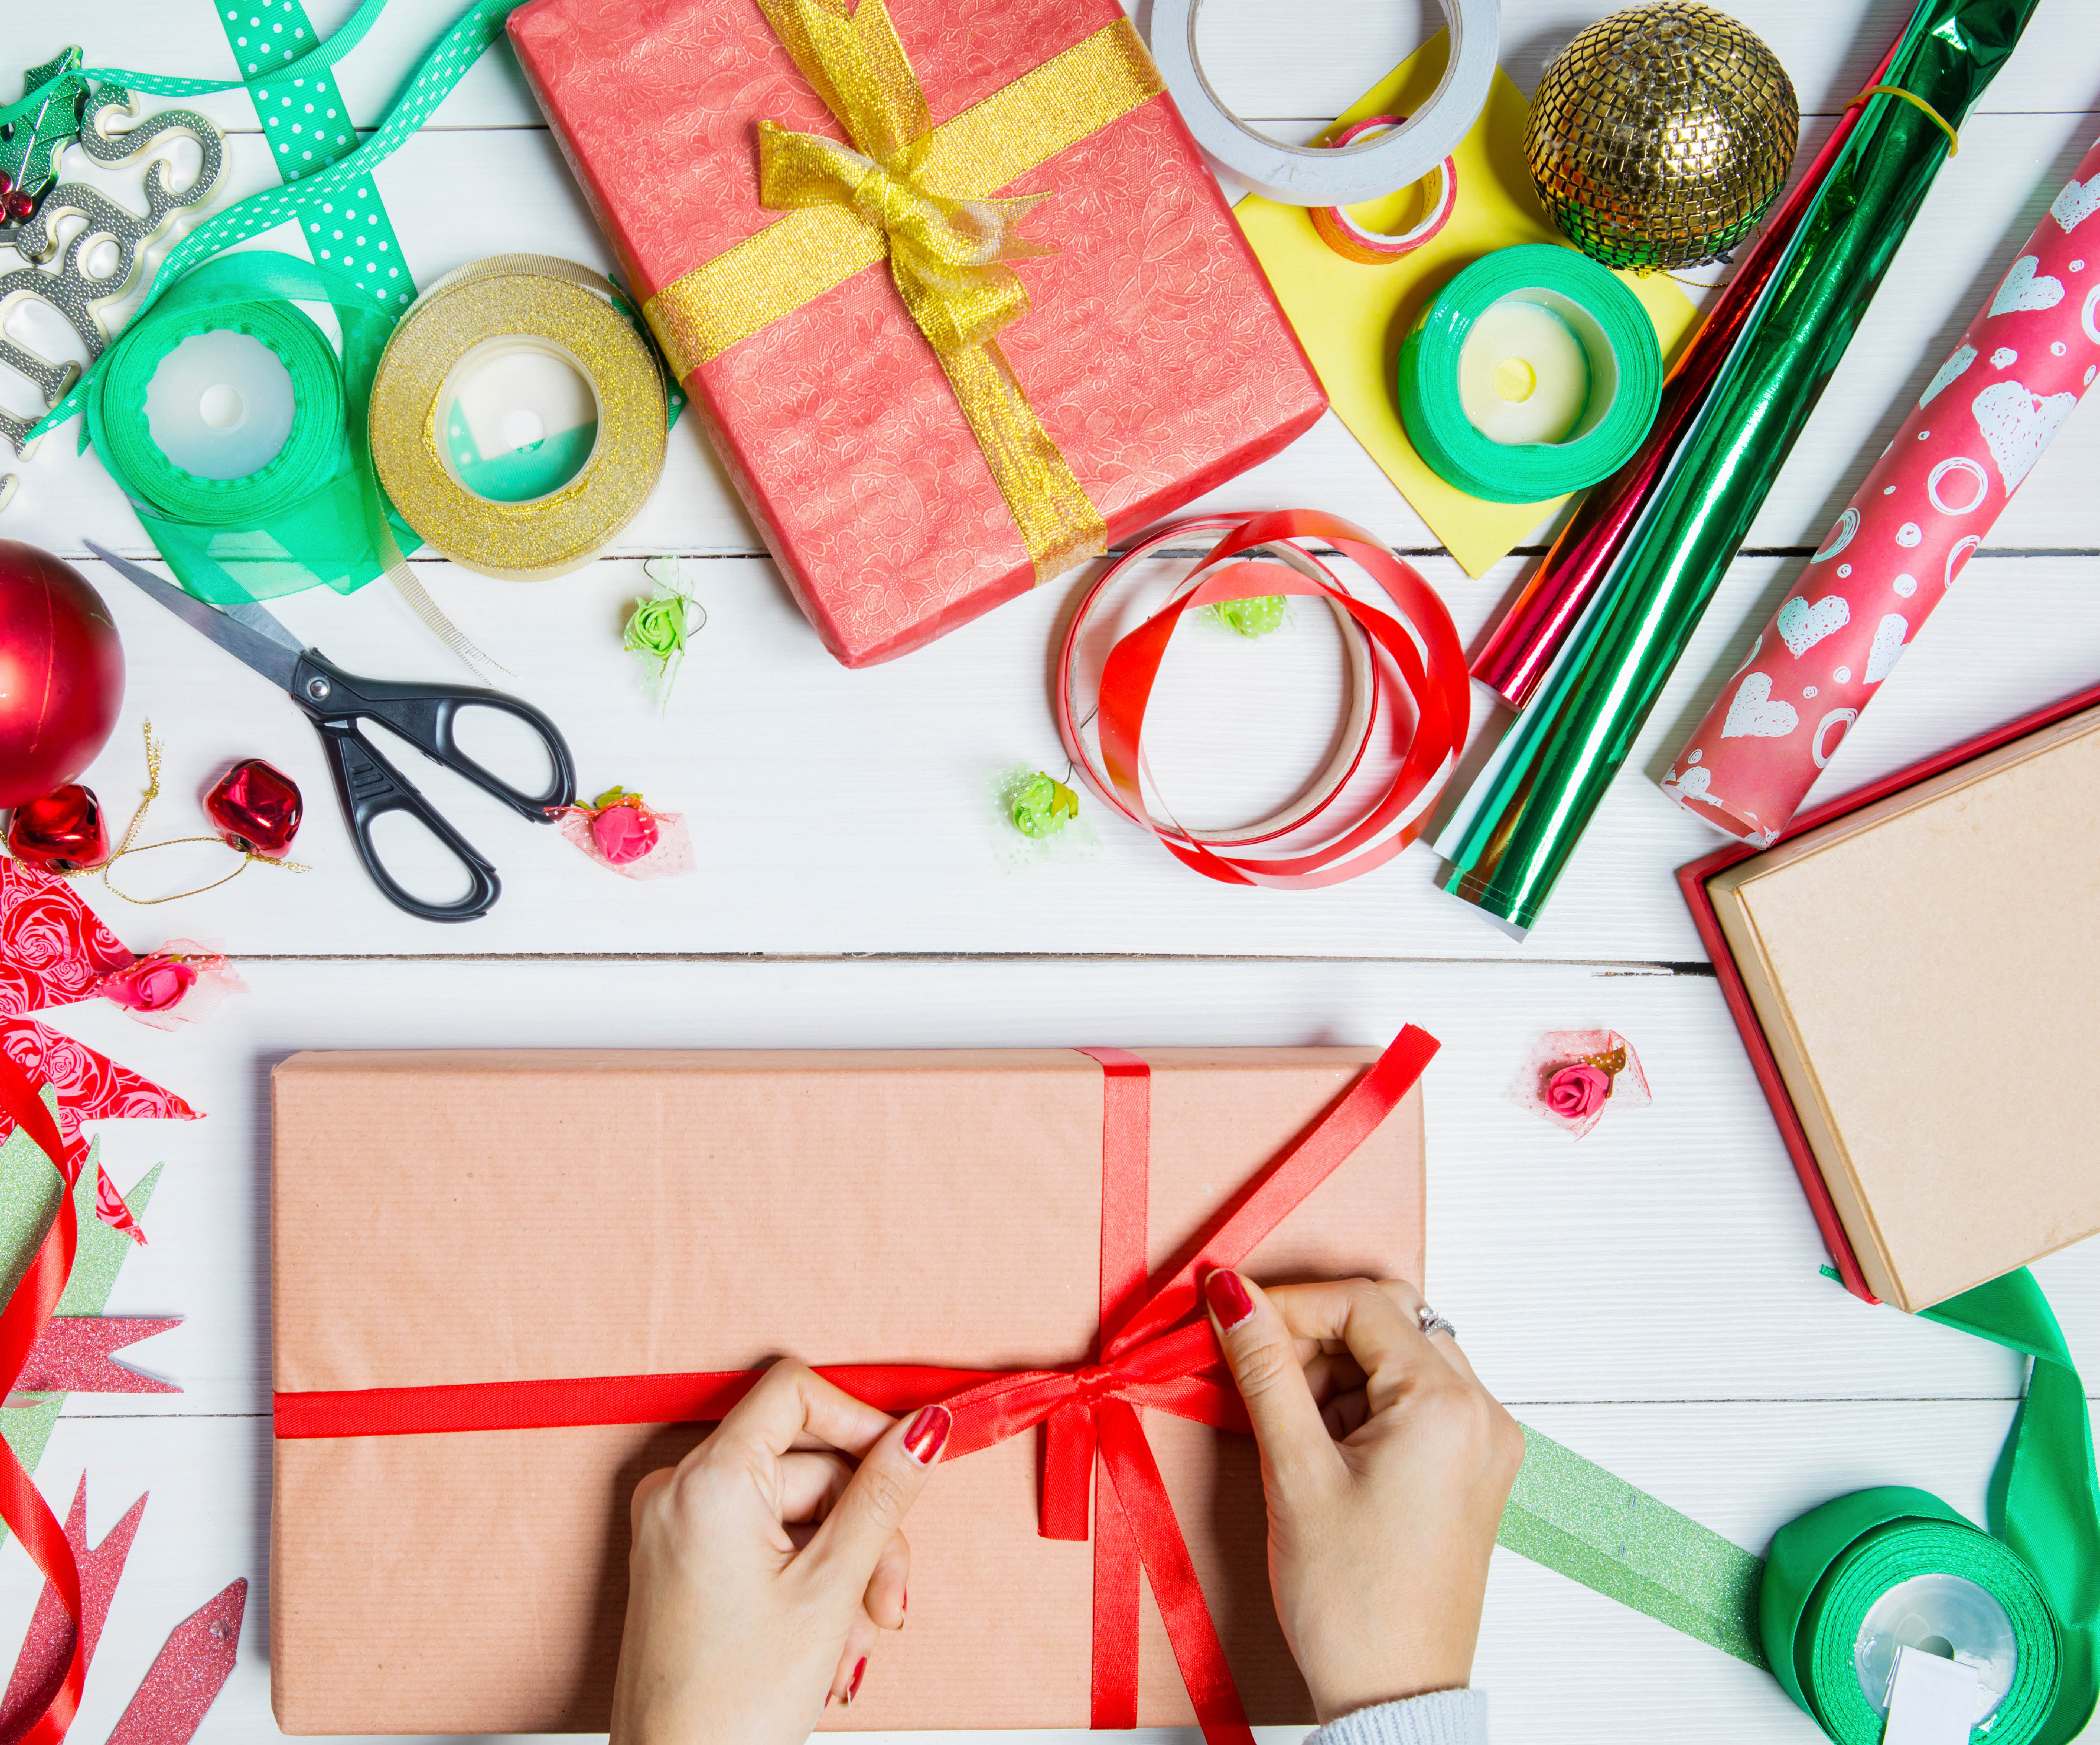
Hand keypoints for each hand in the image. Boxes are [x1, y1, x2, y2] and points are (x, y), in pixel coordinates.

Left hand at [609, 1359, 952, 1744]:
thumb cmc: (730, 1706)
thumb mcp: (830, 1587)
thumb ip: (882, 1496)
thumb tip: (924, 1430)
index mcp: (707, 1481)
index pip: (794, 1393)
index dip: (860, 1423)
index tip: (904, 1462)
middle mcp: (680, 1491)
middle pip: (806, 1464)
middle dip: (863, 1528)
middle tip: (888, 1592)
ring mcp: (678, 1527)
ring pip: (795, 1511)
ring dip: (843, 1567)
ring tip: (856, 1633)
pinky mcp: (685, 1561)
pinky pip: (765, 1541)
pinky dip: (807, 1580)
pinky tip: (829, 1636)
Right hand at [1204, 1272, 1522, 1721]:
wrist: (1393, 1695)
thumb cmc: (1351, 1601)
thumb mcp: (1294, 1471)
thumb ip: (1264, 1369)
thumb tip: (1233, 1295)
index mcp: (1448, 1405)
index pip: (1363, 1303)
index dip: (1289, 1303)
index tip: (1233, 1317)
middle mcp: (1483, 1413)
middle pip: (1390, 1322)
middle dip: (1315, 1335)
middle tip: (1258, 1374)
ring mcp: (1484, 1443)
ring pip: (1400, 1358)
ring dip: (1336, 1371)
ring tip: (1290, 1427)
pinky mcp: (1471, 1470)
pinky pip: (1415, 1401)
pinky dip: (1362, 1404)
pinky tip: (1322, 1447)